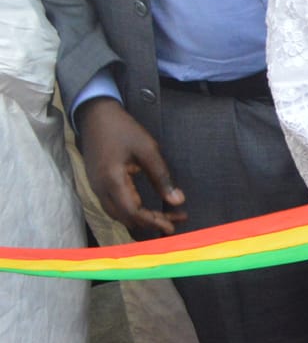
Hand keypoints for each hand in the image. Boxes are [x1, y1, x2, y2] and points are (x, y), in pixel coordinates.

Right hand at [77, 97, 184, 236]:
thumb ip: (162, 177)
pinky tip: (148, 208)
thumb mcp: (148, 149)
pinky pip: (113, 205)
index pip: (132, 212)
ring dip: (141, 218)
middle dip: (150, 222)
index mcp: (112, 180)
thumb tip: (178, 201)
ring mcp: (95, 187)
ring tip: (166, 217)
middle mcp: (100, 189)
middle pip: (125, 217)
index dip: (152, 222)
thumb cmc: (123, 129)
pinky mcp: (97, 184)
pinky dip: (131, 211)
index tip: (172, 226)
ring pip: (118, 214)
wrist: (95, 115)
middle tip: (175, 221)